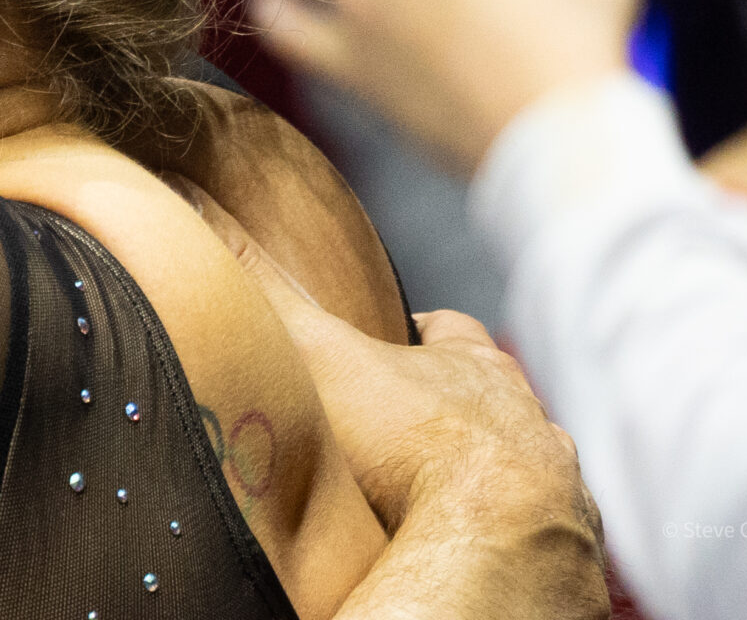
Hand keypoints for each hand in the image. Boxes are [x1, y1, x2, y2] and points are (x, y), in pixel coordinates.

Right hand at [180, 190, 606, 618]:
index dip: (422, 332)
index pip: (452, 332)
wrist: (494, 538)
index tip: (398, 337)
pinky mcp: (553, 548)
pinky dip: (491, 533)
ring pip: (514, 467)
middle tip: (402, 429)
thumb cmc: (413, 440)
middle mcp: (524, 420)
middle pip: (491, 400)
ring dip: (479, 475)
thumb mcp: (319, 352)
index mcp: (474, 366)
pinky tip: (454, 545)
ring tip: (428, 498)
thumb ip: (263, 287)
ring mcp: (549, 485)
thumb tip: (193, 199)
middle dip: (454, 410)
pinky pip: (523, 534)